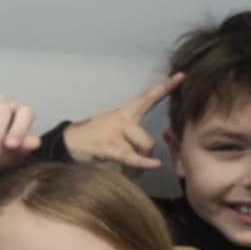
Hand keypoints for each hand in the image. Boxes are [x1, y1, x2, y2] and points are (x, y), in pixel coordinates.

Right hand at [63, 73, 183, 174]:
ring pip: (142, 150)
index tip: (182, 76)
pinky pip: (131, 157)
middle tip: (137, 166)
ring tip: (129, 173)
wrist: (67, 143)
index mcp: (125, 113)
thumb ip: (132, 137)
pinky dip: (143, 163)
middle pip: (148, 140)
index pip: (148, 99)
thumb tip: (151, 157)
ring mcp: (116, 133)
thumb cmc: (92, 138)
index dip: (166, 88)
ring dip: (138, 166)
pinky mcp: (109, 147)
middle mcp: (123, 120)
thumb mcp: (114, 128)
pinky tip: (154, 165)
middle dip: (145, 157)